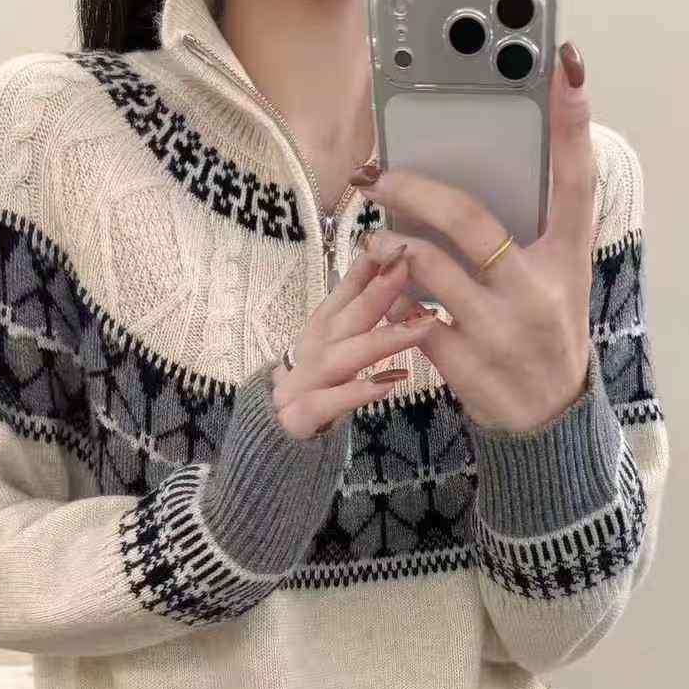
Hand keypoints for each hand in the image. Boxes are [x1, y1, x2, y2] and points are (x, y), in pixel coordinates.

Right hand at [270, 246, 439, 439]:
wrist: (267, 444)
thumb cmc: (311, 395)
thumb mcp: (330, 353)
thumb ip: (352, 319)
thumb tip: (383, 275)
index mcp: (317, 334)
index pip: (342, 295)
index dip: (366, 268)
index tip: (395, 244)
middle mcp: (307, 353)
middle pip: (343, 320)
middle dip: (376, 292)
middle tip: (408, 268)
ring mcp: (299, 385)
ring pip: (339, 359)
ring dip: (379, 340)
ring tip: (421, 328)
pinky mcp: (297, 419)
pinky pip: (325, 404)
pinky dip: (354, 393)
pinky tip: (387, 384)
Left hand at [349, 41, 595, 435]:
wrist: (546, 419)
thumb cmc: (546, 334)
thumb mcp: (558, 280)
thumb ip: (532, 231)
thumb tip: (480, 174)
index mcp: (568, 259)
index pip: (578, 180)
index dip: (573, 122)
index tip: (567, 65)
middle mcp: (538, 290)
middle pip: (472, 221)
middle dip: (415, 191)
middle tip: (377, 175)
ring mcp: (501, 329)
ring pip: (430, 269)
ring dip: (392, 246)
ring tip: (376, 239)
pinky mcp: (467, 363)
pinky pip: (413, 318)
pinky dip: (393, 298)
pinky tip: (384, 290)